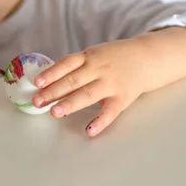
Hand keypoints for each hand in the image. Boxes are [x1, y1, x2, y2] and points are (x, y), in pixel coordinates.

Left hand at [32, 39, 150, 136]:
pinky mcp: (122, 98)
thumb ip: (76, 65)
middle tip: (37, 102)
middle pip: (73, 80)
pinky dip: (100, 122)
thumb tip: (49, 79)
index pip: (67, 64)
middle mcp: (98, 69)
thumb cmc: (114, 58)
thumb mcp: (95, 54)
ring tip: (54, 112)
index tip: (37, 82)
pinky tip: (89, 130)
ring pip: (88, 95)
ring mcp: (110, 84)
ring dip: (70, 104)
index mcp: (89, 56)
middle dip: (53, 92)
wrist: (148, 58)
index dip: (51, 73)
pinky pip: (110, 111)